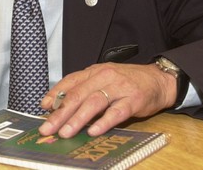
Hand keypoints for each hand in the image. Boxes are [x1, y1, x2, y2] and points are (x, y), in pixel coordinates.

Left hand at [38, 62, 176, 137]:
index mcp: (95, 71)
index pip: (71, 81)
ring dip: (77, 119)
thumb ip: (85, 89)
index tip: (44, 107)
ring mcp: (119, 88)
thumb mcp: (104, 79)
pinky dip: (103, 122)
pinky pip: (116, 112)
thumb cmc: (128, 81)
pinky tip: (93, 131)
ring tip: (66, 132)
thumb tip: (60, 106)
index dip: (56, 94)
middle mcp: (105, 77)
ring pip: (94, 103)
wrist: (158, 80)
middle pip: (78, 95)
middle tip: (49, 128)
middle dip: (61, 113)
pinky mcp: (133, 100)